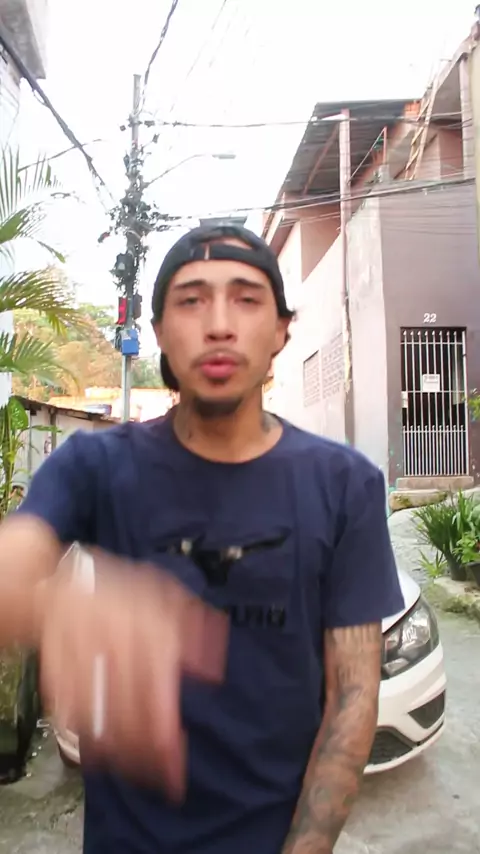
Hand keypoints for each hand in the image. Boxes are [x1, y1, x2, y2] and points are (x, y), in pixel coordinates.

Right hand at [36, 550, 227, 798]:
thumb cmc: (120, 591)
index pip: (158, 702)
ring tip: (141, 776)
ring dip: (124, 759)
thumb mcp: (164, 595)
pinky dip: (92, 746)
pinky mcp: (59, 685)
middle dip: (149, 759)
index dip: (166, 741)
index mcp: (147, 640)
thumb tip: (213, 672)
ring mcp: (85, 674)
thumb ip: (194, 629)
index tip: (177, 766)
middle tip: (164, 781)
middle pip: (133, 724)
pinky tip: (105, 759)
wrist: (60, 588)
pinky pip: (76, 723)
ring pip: (106, 729)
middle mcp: (117, 661)